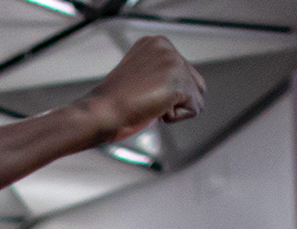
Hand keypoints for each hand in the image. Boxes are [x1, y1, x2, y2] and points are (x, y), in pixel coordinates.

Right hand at [79, 37, 205, 143]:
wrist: (100, 113)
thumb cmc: (112, 103)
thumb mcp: (139, 77)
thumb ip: (160, 74)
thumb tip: (180, 89)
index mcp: (155, 43)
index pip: (183, 72)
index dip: (166, 91)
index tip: (140, 92)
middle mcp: (166, 48)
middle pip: (195, 83)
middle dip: (174, 98)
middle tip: (145, 99)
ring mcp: (173, 63)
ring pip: (196, 96)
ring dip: (174, 107)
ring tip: (148, 103)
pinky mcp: (179, 83)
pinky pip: (195, 108)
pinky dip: (175, 117)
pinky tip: (153, 109)